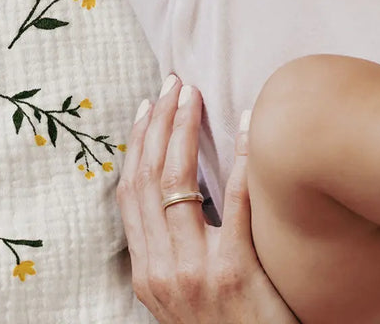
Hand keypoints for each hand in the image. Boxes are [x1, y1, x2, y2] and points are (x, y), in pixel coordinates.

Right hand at [117, 73, 297, 323]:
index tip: (146, 105)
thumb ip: (175, 250)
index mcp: (146, 273)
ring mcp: (193, 272)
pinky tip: (249, 126)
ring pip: (178, 182)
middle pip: (149, 178)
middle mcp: (161, 271)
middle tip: (173, 84)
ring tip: (194, 95)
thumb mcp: (182, 295)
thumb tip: (183, 192)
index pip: (130, 192)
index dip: (136, 143)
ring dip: (184, 130)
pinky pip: (235, 202)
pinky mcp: (233, 273)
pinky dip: (240, 159)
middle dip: (158, 124)